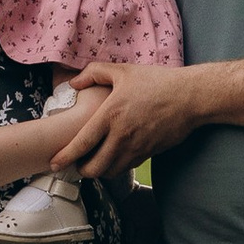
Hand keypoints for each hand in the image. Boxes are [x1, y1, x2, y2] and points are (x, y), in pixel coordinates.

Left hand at [66, 62, 207, 176]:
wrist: (190, 97)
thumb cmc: (157, 82)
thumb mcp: (123, 71)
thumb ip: (94, 73)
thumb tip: (73, 83)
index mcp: (111, 115)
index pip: (82, 144)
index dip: (65, 157)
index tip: (53, 162)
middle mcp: (122, 136)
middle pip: (95, 168)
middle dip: (81, 170)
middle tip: (75, 164)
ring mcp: (137, 148)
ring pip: (111, 172)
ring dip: (99, 171)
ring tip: (92, 162)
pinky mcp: (149, 153)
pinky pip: (126, 167)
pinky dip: (116, 167)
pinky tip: (113, 157)